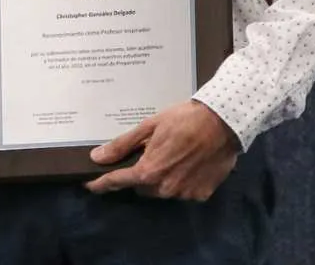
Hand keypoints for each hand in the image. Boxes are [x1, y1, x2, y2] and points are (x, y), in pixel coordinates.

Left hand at [87, 100, 241, 200]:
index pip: (117, 182)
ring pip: (163, 191)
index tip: (91, 185)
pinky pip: (183, 192)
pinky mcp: (201, 195)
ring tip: (175, 157)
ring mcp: (183, 194)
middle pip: (142, 187)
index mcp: (148, 171)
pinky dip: (183, 181)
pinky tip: (191, 164)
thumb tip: (97, 157)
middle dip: (142, 174)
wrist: (224, 121)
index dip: (101, 184)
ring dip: (163, 179)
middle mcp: (164, 189)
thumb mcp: (150, 125)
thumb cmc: (184, 119)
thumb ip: (122, 145)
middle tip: (152, 155)